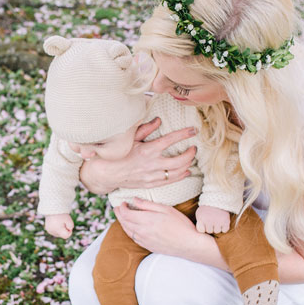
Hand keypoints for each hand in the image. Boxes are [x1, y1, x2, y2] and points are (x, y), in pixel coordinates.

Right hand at [45, 214, 73, 238]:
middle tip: (63, 222)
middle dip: (65, 230)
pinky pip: (54, 232)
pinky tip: (56, 223)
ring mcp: (49, 231)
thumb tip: (69, 230)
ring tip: (59, 222)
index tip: (69, 225)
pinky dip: (57, 228)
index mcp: (58, 230)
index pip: (66, 236)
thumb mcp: (68, 219)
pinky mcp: (47, 229)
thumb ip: (71, 226)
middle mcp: (52, 232)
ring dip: (61, 229)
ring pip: (58, 234)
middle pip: (62, 235)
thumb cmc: (61, 214)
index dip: (69, 231)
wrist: (52, 208)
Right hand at [79, 117, 196, 193]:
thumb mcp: (130, 138)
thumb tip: (159, 120)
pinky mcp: (151, 184)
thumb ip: (145, 129)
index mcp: (147, 150)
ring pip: (177, 172)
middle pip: (180, 160)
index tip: (193, 130)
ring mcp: (152, 176)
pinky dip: (181, 175)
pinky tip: (185, 171)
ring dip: (187, 164)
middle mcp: (152, 163)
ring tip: (191, 158)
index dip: (184, 134)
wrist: (109, 173)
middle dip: (190, 153)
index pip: (170, 140)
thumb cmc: (119, 153)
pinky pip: (170, 181)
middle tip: (194, 148)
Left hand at [114, 197, 200, 255]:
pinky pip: (134, 238)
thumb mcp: (165, 209)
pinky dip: (129, 231)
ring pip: (127, 231)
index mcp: (146, 221)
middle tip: (117, 208)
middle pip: (124, 223)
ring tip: (121, 217)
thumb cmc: (180, 225)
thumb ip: (147, 205)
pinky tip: (131, 228)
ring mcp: (144, 241)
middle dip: (119, 215)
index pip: (126, 214)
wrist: (189, 244)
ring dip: (122, 223)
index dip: (121, 208)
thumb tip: (134, 200)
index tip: (123, 202)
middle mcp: (142, 232)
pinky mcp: (148, 246)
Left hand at [195, 205, 230, 233]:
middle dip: (210, 227)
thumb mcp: (199, 213)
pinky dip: (224, 227)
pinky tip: (222, 222)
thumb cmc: (207, 208)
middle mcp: (209, 220)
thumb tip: (201, 232)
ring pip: (217, 231)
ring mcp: (218, 221)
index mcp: (201, 218)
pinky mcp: (226, 221)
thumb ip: (199, 222)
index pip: (201, 230)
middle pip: (209, 231)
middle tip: (212, 219)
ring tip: (217, 220)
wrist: (218, 199)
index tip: (204, 222)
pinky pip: (224, 230)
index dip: (203, 227)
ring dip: (217, 227)